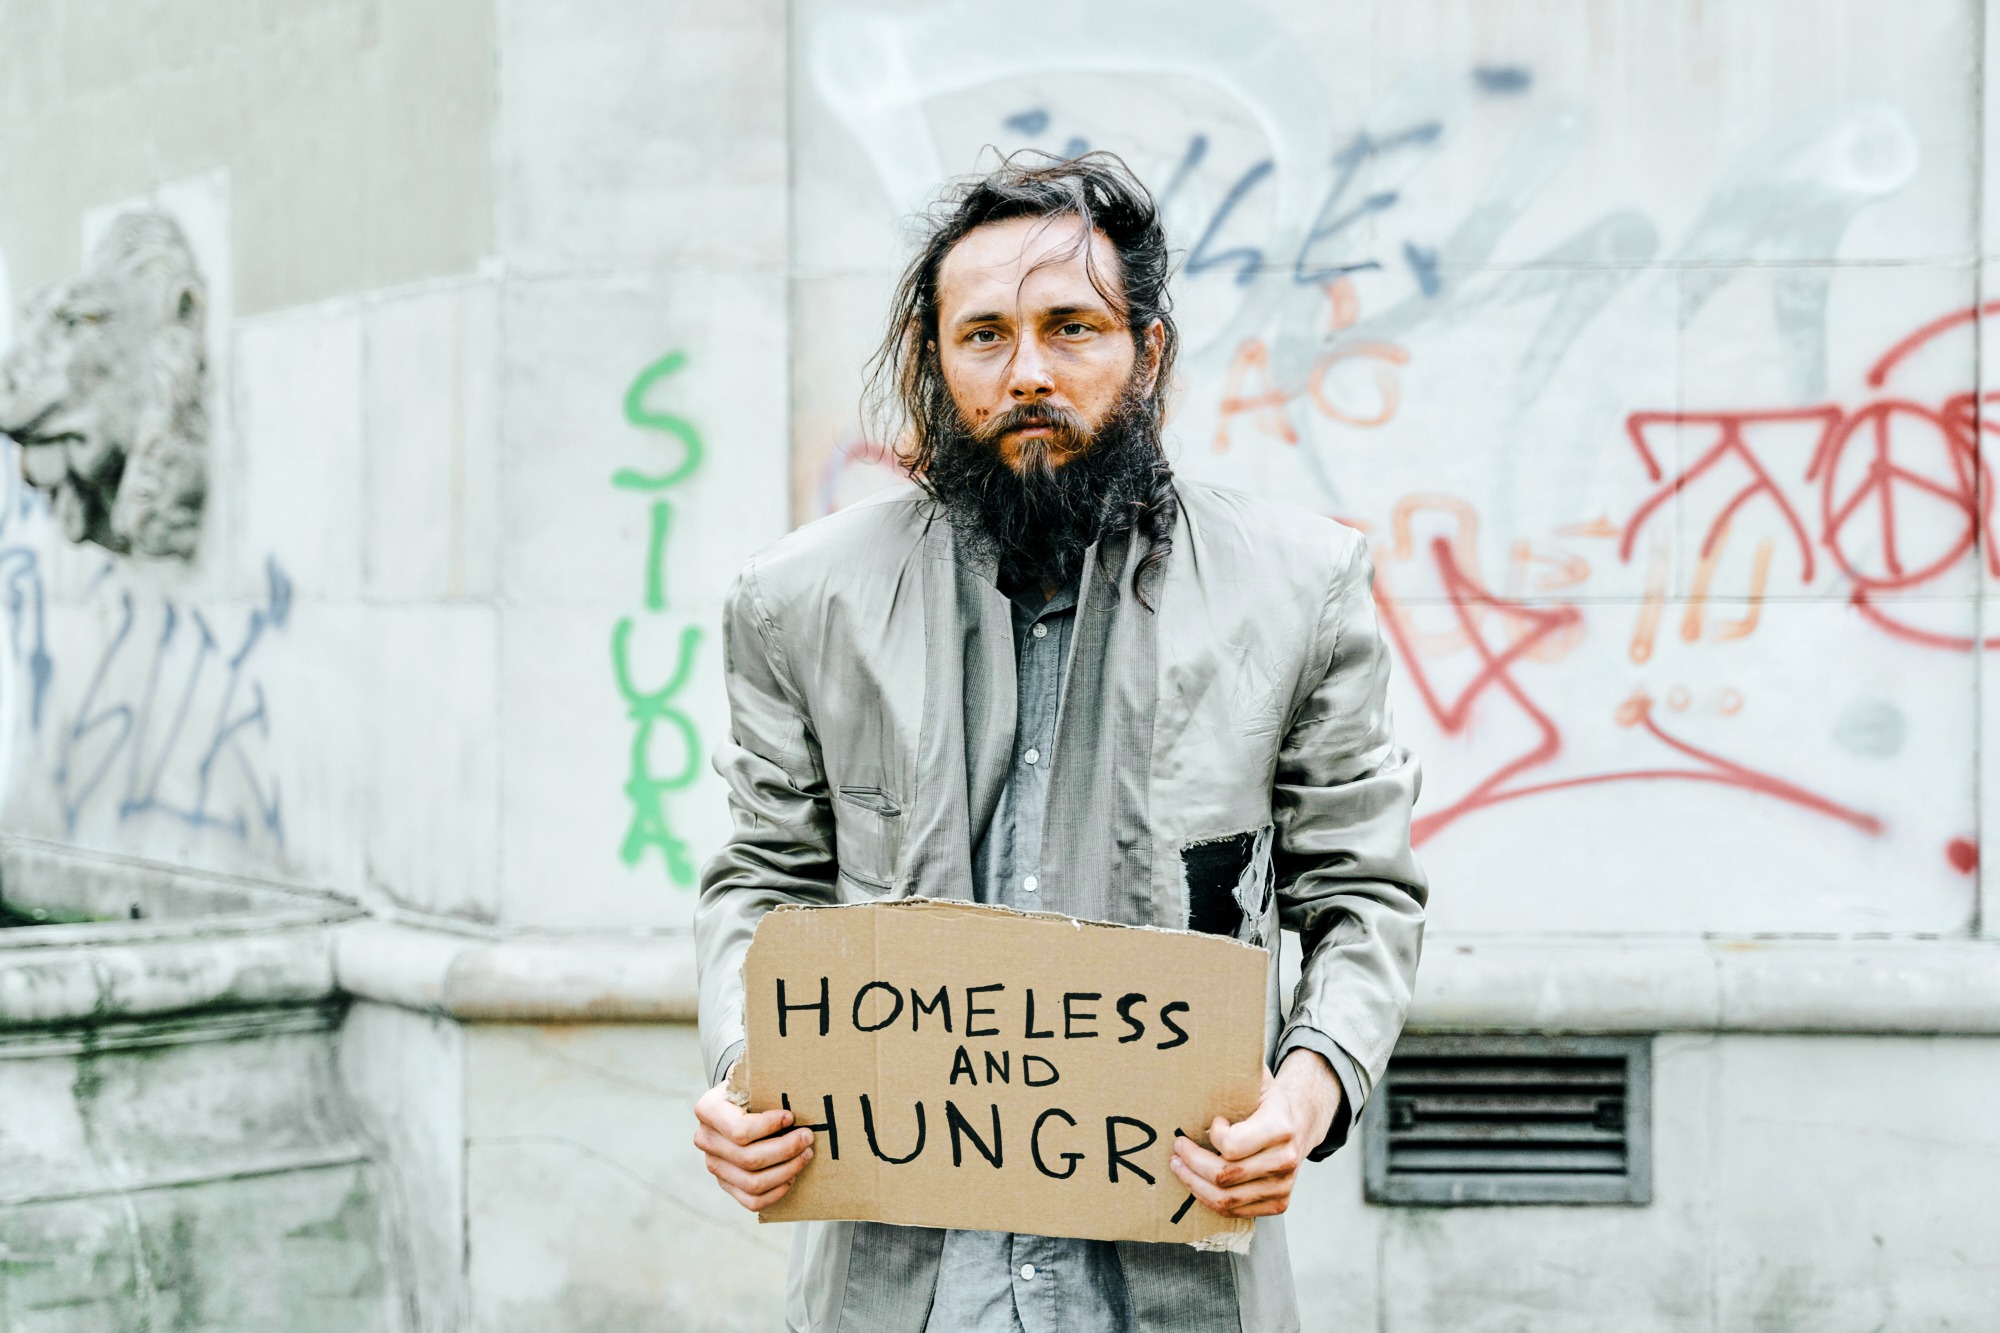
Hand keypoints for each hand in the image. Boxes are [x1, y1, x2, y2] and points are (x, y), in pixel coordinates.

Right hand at [692, 1072, 815, 1211]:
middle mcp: (705, 1139)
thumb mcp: (754, 1078)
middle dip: (786, 1149)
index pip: (740, 1130)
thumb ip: (769, 1085)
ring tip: (805, 1156)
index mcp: (708, 1109)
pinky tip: (792, 1177)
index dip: (769, 1126)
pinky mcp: (725, 1183)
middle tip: (808, 1138)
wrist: (738, 1103)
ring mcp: (714, 1164)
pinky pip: (751, 1200)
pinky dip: (776, 1192)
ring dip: (786, 1171)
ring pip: (752, 1183)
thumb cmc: (752, 1088)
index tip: (792, 1117)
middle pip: (749, 1159)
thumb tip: (803, 1094)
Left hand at [1168, 1049, 1343, 1218]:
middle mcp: (1286, 1159)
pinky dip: (1210, 1199)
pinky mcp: (1279, 1202)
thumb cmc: (1268, 1098)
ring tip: (1179, 1166)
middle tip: (1177, 1148)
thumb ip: (1232, 1069)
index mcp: (1280, 1126)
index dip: (1211, 1136)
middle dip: (1191, 1162)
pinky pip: (1236, 1211)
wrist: (1302, 1121)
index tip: (1211, 1122)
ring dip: (1194, 1184)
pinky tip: (1198, 1183)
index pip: (1231, 1146)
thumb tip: (1197, 1052)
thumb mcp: (1255, 1077)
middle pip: (1224, 1176)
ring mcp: (1284, 1186)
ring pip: (1227, 1200)